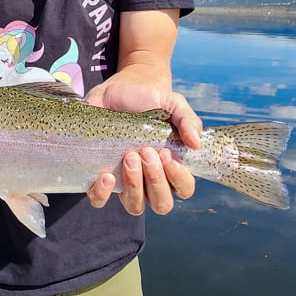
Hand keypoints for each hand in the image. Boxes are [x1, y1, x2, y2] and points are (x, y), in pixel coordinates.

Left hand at [84, 79, 201, 214]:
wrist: (116, 89)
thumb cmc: (149, 100)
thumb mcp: (172, 104)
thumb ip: (187, 120)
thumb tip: (196, 143)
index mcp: (172, 166)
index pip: (184, 189)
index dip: (179, 179)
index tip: (168, 155)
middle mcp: (151, 180)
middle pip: (162, 204)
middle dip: (155, 180)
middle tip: (147, 152)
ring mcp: (126, 182)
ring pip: (135, 206)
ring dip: (134, 185)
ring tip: (129, 157)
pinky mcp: (100, 178)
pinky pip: (99, 200)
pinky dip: (103, 194)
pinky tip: (106, 176)